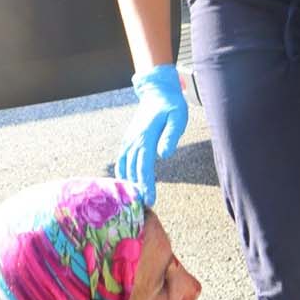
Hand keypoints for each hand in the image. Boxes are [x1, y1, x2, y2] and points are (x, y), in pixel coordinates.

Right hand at [116, 65, 187, 204]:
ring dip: (127, 183)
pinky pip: (122, 159)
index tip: (149, 200)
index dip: (145, 185)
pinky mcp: (129, 139)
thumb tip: (164, 154)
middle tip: (141, 209)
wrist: (157, 91)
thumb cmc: (171, 105)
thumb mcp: (177, 118)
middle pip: (132, 170)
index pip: (144, 167)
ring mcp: (129, 140)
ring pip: (124, 166)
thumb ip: (171, 136)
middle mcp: (134, 140)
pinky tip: (125, 184)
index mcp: (146, 138)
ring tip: (132, 201)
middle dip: (136, 190)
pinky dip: (122, 173)